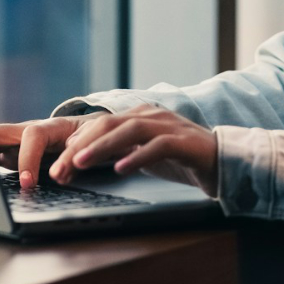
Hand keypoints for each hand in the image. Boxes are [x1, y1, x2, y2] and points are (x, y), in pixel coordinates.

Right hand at [0, 112, 107, 188]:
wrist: (89, 131)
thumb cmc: (89, 136)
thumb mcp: (90, 142)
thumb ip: (76, 154)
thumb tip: (61, 172)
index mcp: (49, 127)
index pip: (33, 135)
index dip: (27, 159)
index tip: (29, 182)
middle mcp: (25, 132)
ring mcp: (13, 143)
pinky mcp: (9, 155)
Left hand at [49, 105, 218, 197]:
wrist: (225, 162)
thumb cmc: (183, 160)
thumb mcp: (145, 154)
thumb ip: (121, 151)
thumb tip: (84, 159)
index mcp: (141, 116)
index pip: (101, 125)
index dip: (77, 143)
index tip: (58, 164)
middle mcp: (152, 116)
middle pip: (109, 124)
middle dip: (81, 146)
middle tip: (60, 168)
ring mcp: (169, 126)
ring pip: (129, 130)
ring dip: (101, 146)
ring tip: (81, 163)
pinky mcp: (184, 142)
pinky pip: (157, 146)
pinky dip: (137, 156)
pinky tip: (121, 168)